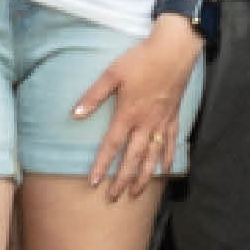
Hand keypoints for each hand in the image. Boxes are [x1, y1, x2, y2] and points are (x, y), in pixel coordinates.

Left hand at [76, 21, 199, 207]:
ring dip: (144, 176)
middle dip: (122, 180)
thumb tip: (75, 115)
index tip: (94, 183)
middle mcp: (145, 124)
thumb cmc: (141, 60)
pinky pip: (171, 143)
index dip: (102, 166)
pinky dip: (168, 158)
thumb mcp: (112, 74)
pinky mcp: (173, 117)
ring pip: (153, 157)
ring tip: (136, 192)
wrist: (173, 51)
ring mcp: (161, 122)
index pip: (112, 146)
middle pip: (133, 158)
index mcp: (128, 114)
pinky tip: (165, 170)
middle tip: (114, 197)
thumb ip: (94, 96)